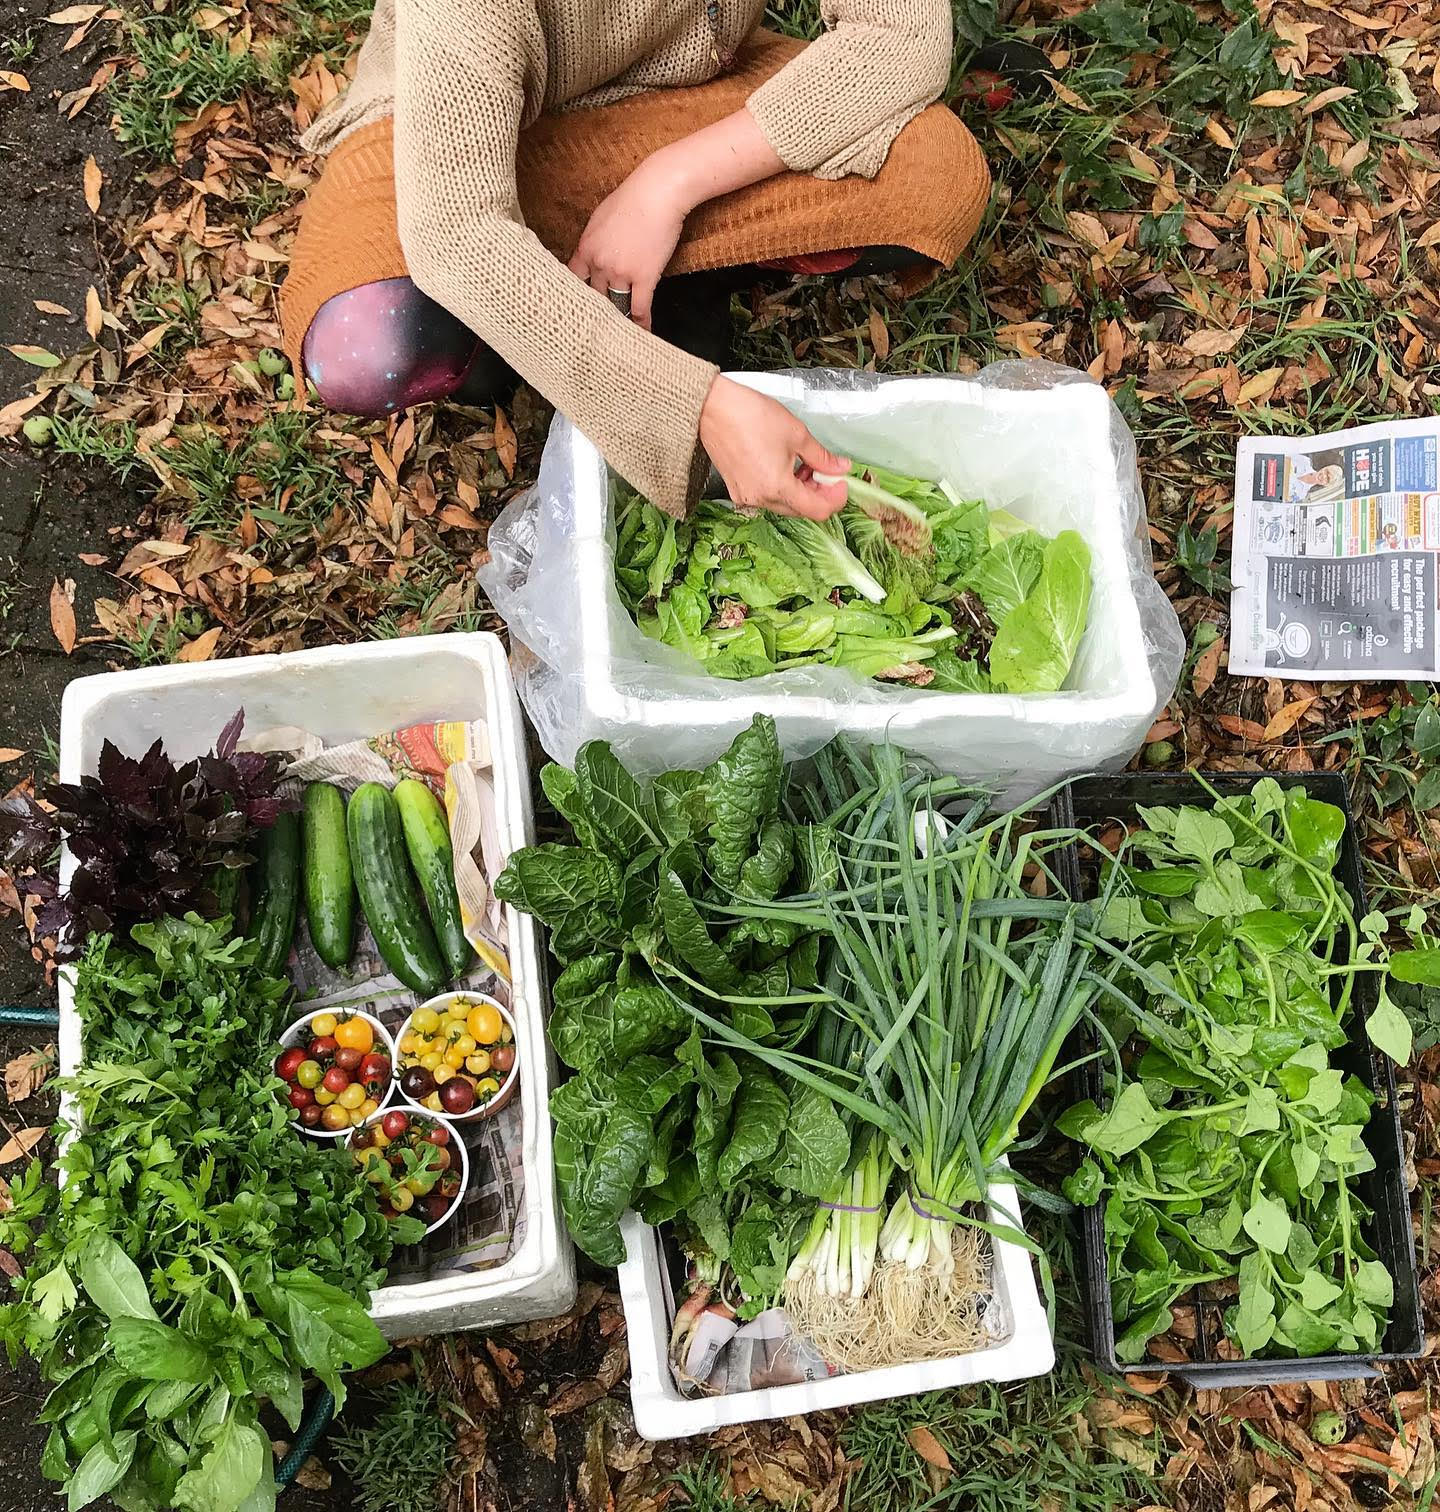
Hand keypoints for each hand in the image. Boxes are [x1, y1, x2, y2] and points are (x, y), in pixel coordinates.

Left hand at [569, 157, 686, 329]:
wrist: (658, 192)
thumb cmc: (632, 198)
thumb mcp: (601, 217)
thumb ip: (594, 240)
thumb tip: (593, 253)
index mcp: (586, 247)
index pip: (573, 279)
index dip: (575, 294)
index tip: (576, 307)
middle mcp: (599, 263)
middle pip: (594, 296)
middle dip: (598, 309)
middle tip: (598, 327)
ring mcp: (621, 272)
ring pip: (616, 304)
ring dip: (620, 319)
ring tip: (620, 334)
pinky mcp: (644, 277)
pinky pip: (639, 307)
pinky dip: (641, 322)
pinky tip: (642, 332)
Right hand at [699, 377, 850, 519]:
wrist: (714, 409)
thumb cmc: (751, 416)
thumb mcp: (797, 434)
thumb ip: (822, 457)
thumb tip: (839, 467)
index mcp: (777, 487)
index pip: (818, 510)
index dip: (835, 499)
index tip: (841, 483)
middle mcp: (760, 499)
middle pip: (801, 510)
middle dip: (819, 493)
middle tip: (827, 471)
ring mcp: (746, 497)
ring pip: (785, 504)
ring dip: (801, 490)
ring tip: (805, 464)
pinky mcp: (738, 490)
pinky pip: (767, 497)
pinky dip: (782, 487)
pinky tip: (786, 467)